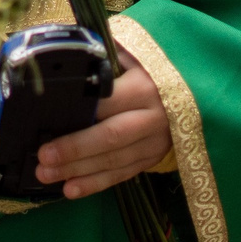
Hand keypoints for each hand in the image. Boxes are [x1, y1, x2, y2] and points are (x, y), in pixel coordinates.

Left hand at [36, 43, 171, 199]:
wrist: (197, 91)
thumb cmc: (150, 68)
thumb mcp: (132, 54)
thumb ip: (104, 55)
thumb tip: (66, 53)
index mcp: (145, 87)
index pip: (108, 101)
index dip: (78, 112)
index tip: (48, 119)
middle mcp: (153, 117)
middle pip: (110, 136)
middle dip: (74, 149)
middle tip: (43, 156)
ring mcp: (155, 142)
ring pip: (114, 160)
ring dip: (79, 171)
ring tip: (47, 175)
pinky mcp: (153, 158)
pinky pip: (122, 174)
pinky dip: (96, 183)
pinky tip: (71, 189)